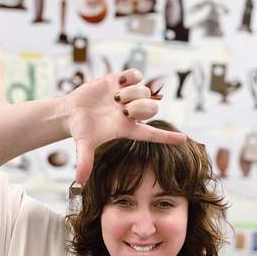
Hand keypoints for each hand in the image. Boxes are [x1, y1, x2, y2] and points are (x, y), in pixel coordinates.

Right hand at [62, 68, 185, 183]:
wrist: (72, 113)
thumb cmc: (81, 131)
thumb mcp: (83, 145)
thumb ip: (84, 161)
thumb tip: (79, 181)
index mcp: (128, 129)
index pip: (152, 134)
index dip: (168, 137)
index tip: (184, 140)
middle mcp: (132, 113)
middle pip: (153, 109)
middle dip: (141, 107)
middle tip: (122, 110)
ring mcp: (127, 96)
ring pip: (144, 91)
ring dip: (131, 93)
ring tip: (115, 97)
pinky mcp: (120, 81)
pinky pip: (136, 75)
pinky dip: (130, 77)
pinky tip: (118, 82)